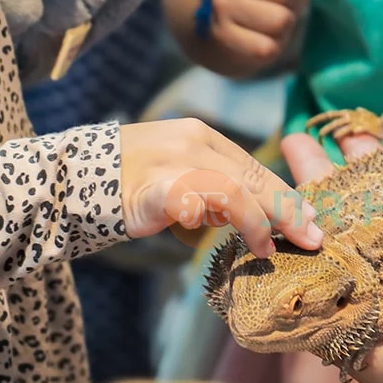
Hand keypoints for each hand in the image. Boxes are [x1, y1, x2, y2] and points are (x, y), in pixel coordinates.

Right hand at [119, 118, 323, 257]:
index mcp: (201, 135)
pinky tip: (227, 240)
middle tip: (313, 237)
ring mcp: (172, 160)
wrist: (69, 181)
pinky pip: (194, 200)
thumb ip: (211, 189)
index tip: (310, 220)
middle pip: (253, 176)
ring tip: (268, 246)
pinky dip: (213, 218)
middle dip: (287, 209)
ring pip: (234, 187)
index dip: (285, 195)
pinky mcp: (154, 186)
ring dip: (258, 219)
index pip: (253, 167)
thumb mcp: (177, 178)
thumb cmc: (126, 186)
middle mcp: (191, 141)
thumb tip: (251, 215)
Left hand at [278, 132, 382, 382]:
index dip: (309, 194)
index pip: (330, 229)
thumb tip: (263, 293)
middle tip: (314, 130)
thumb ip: (323, 316)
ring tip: (364, 123)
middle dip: (342, 165)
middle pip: (368, 202)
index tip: (290, 153)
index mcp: (367, 286)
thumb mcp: (365, 348)